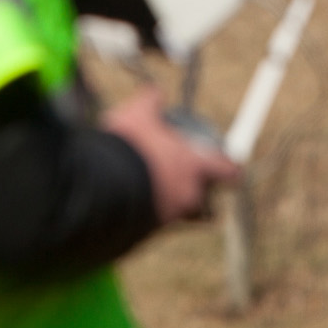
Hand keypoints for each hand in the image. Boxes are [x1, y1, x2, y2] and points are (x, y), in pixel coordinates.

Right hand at [98, 87, 237, 224]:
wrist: (97, 191)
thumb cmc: (125, 151)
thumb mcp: (136, 116)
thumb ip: (150, 101)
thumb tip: (154, 92)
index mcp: (194, 169)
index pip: (230, 174)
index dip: (230, 170)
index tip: (230, 167)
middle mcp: (187, 199)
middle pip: (205, 202)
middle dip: (196, 192)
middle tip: (181, 178)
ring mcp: (168, 221)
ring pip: (179, 216)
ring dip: (170, 204)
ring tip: (149, 190)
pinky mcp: (145, 235)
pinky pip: (153, 226)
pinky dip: (146, 215)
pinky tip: (129, 202)